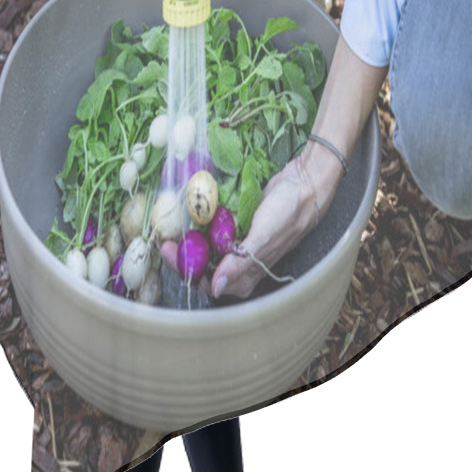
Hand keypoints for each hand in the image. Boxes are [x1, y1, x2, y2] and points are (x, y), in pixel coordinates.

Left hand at [159, 152, 338, 300]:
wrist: (305, 183)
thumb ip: (240, 264)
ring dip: (190, 239)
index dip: (186, 270)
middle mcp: (241, 263)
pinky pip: (215, 229)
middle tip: (166, 238)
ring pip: (207, 247)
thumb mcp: (263, 238)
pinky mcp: (239, 225)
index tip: (169, 251)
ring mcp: (239, 243)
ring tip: (174, 226)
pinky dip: (202, 224)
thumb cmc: (289, 213)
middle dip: (182, 254)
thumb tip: (215, 288)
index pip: (208, 282)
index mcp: (247, 274)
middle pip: (203, 266)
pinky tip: (191, 214)